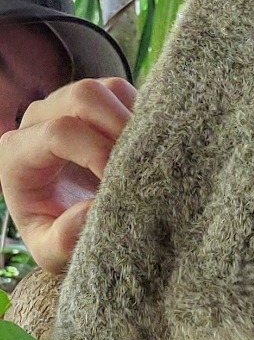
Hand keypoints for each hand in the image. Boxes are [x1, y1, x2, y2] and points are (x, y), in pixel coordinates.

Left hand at [0, 77, 134, 273]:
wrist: (65, 218)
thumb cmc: (57, 232)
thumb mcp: (52, 249)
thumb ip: (65, 238)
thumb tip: (93, 209)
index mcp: (17, 154)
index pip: (61, 133)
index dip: (99, 154)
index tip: (125, 185)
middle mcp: (39, 120)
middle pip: (83, 97)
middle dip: (120, 127)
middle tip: (146, 165)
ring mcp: (66, 105)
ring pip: (105, 89)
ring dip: (133, 120)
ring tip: (150, 157)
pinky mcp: (95, 103)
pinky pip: (124, 93)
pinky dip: (142, 116)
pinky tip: (150, 149)